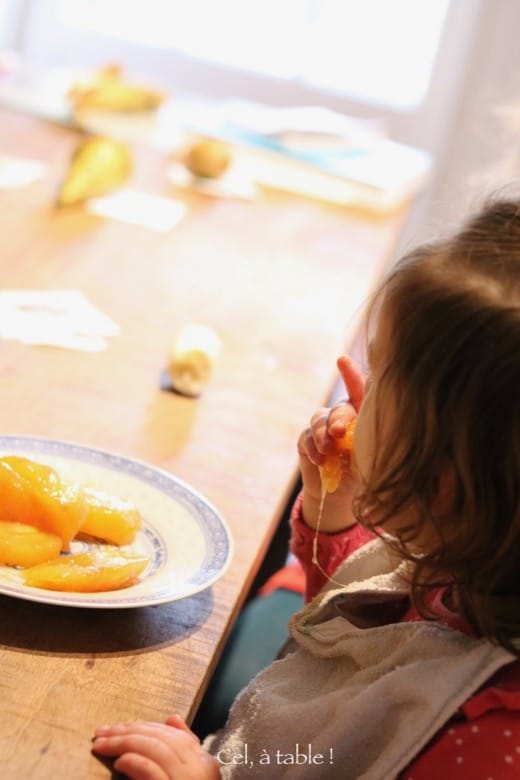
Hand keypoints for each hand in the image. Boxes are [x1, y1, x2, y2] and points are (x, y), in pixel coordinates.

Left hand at [92, 715, 220, 779]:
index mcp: (204, 763)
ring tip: (102, 744)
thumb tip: (172, 718)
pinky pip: (151, 771)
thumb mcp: (190, 777)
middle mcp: (199, 769)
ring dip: (123, 742)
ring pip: (154, 749)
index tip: (119, 727)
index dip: (143, 727)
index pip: (172, 734)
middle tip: (102, 731)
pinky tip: (119, 762)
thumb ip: (184, 749)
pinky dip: (134, 762)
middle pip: (160, 738)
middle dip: (128, 731)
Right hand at [297, 355, 364, 532]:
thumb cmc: (365, 471)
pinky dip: (314, 449)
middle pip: (339, 407)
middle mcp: (342, 415)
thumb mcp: (372, 456)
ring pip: (319, 419)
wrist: (341, 495)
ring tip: (328, 451)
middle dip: (338, 418)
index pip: (360, 390)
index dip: (351, 374)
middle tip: (339, 433)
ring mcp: (322, 426)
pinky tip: (320, 461)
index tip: (341, 360)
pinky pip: (307, 437)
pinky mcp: (306, 439)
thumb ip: (367, 441)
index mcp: (364, 414)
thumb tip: (360, 434)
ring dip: (323, 435)